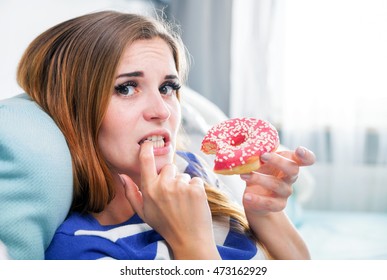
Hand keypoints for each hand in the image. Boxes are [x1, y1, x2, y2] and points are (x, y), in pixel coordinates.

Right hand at [121, 141, 219, 258]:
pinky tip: (193, 203)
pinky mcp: (196, 189)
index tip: (149, 143)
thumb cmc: (164, 225)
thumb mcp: (143, 212)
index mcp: (149, 190)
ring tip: (183, 203)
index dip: (147, 149)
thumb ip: (131, 193)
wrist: (189, 239)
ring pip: (183, 175)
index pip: (146, 161)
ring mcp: (181, 187)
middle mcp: (164, 186)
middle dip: (171, 177)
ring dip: (184, 185)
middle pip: (168, 167)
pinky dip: (196, 189)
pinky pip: (196, 180)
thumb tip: (121, 175)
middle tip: (172, 196)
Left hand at [240, 146, 315, 215]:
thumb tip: (249, 147)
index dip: (306, 156)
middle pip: (293, 169)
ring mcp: (285, 192)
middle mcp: (290, 178)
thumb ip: (260, 153)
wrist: (254, 198)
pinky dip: (257, 199)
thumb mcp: (261, 161)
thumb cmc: (260, 172)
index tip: (299, 150)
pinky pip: (269, 203)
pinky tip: (247, 196)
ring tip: (243, 175)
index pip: (307, 159)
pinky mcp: (278, 205)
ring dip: (258, 178)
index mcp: (289, 163)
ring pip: (276, 185)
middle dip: (278, 161)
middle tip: (262, 156)